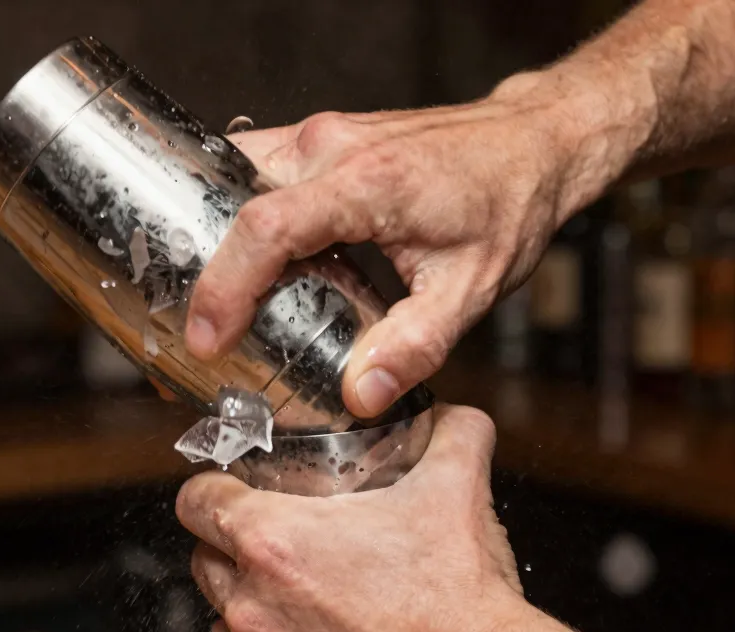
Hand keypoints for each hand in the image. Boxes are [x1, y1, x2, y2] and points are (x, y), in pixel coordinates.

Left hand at [174, 404, 555, 631]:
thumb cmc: (462, 598)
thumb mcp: (458, 485)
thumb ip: (449, 433)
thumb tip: (450, 417)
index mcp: (276, 542)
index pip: (196, 502)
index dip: (216, 490)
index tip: (236, 495)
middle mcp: (256, 607)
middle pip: (205, 564)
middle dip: (235, 553)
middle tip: (286, 550)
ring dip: (251, 617)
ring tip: (301, 610)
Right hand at [186, 73, 609, 418]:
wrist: (535, 145)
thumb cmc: (509, 205)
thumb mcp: (471, 290)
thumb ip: (415, 345)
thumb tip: (361, 394)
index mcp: (367, 182)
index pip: (268, 227)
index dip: (226, 285)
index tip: (207, 336)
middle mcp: (332, 145)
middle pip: (230, 197)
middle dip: (200, 263)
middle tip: (200, 328)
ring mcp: (323, 134)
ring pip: (235, 177)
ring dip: (215, 234)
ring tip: (218, 301)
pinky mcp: (323, 138)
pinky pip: (258, 171)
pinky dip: (242, 215)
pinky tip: (259, 265)